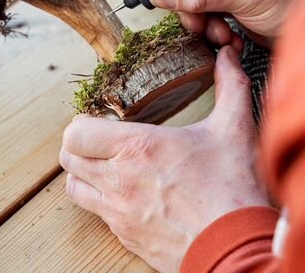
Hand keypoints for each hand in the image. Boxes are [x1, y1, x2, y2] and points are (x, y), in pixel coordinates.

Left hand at [59, 46, 270, 271]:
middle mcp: (118, 181)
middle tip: (100, 140)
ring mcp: (118, 213)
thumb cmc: (233, 190)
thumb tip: (228, 56)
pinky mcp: (125, 237)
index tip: (98, 120)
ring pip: (74, 188)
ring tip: (107, 165)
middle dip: (79, 145)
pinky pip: (96, 214)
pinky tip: (127, 193)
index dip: (81, 123)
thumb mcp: (235, 130)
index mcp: (137, 148)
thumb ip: (230, 86)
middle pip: (68, 158)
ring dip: (84, 173)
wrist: (237, 248)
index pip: (76, 133)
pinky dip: (102, 201)